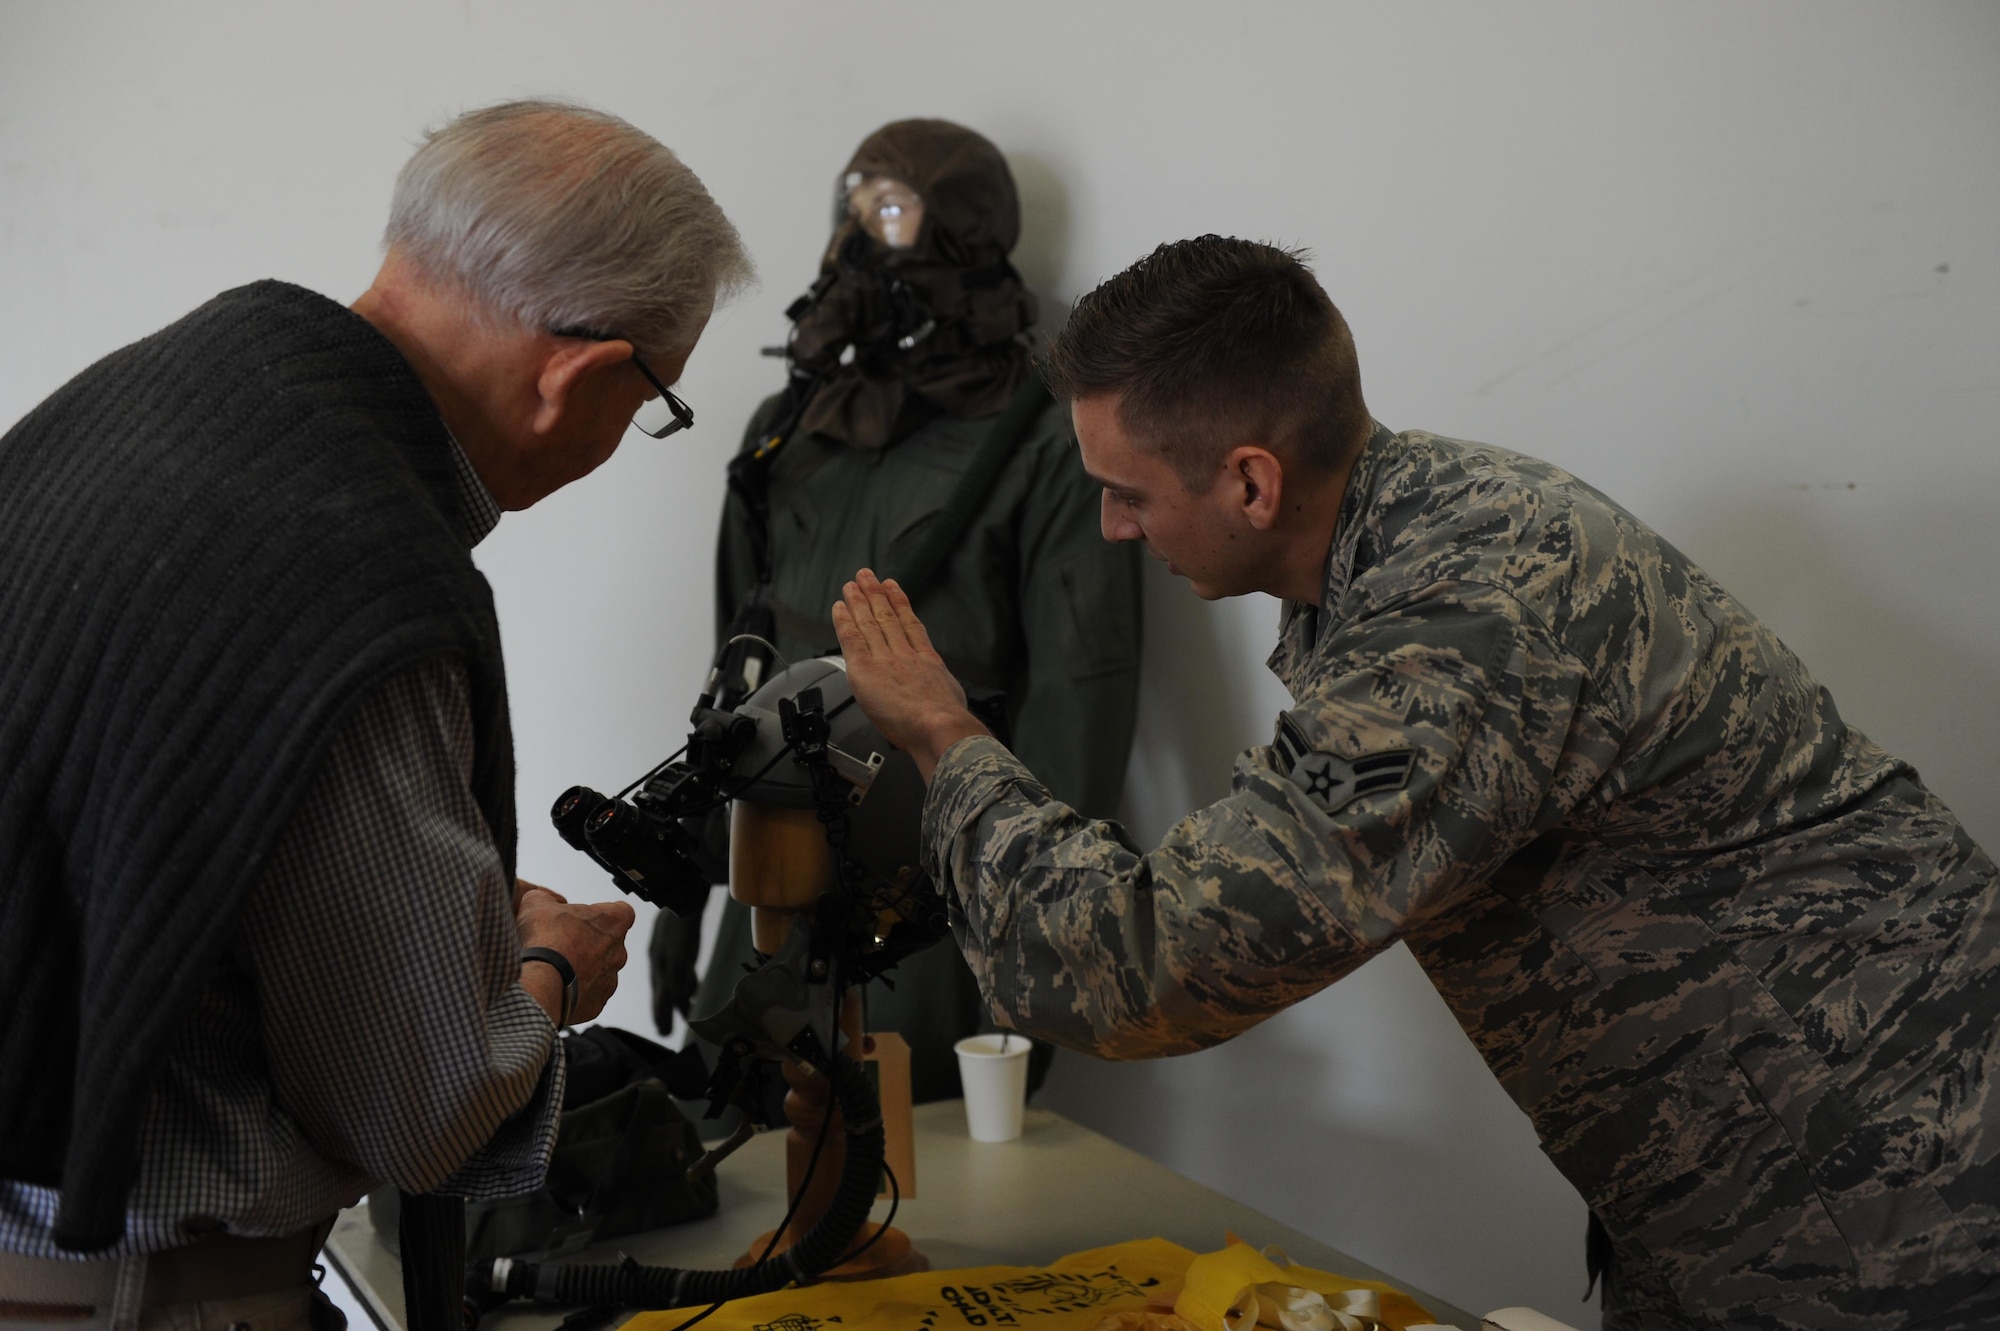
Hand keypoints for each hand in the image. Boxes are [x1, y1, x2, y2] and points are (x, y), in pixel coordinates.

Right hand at [515, 885, 634, 1024]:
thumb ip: (546, 898)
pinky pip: (590, 994)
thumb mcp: (537, 903)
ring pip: (600, 970)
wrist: (541, 983)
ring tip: (557, 968)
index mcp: (614, 922)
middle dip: (590, 942)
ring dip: (584, 968)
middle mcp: (619, 951)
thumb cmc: (546, 941)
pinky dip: (577, 991)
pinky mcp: (598, 1003)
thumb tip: (544, 902)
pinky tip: (557, 987)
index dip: (603, 913)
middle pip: (610, 943)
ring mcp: (610, 979)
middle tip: (563, 943)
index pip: (622, 911)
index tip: (587, 917)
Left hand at [831, 568, 988, 782]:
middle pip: (887, 617)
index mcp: (927, 662)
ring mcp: (886, 660)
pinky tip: (839, 609)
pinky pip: (852, 639)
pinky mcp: (866, 670)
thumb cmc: (947, 725)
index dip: (900, 603)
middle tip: (867, 576)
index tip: (893, 588)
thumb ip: (941, 690)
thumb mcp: (953, 699)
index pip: (910, 625)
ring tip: (852, 585)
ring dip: (859, 601)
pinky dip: (844, 622)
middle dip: (876, 594)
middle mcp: (905, 655)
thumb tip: (944, 696)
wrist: (938, 728)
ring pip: (869, 623)